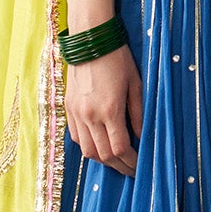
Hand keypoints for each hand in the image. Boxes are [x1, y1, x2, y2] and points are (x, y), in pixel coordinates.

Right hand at [65, 45, 142, 175]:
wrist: (90, 40)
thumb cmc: (118, 59)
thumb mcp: (136, 85)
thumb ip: (138, 114)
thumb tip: (142, 137)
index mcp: (109, 110)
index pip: (119, 149)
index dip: (131, 162)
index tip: (140, 167)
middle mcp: (90, 115)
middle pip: (102, 155)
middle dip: (118, 167)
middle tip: (131, 171)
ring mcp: (76, 112)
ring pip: (87, 150)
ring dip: (102, 160)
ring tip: (116, 161)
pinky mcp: (68, 107)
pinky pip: (76, 137)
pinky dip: (88, 147)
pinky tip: (99, 145)